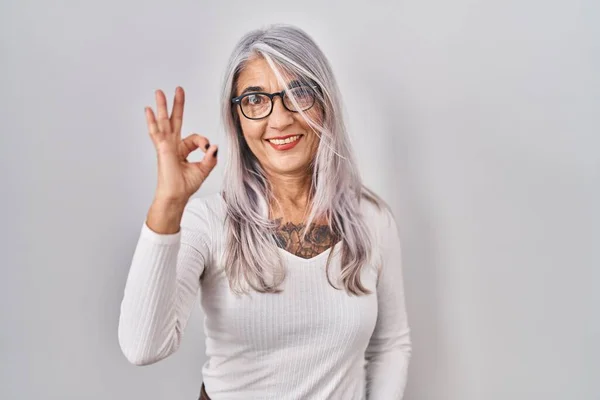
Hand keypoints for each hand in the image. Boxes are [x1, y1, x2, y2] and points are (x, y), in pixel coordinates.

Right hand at [145, 87, 217, 204]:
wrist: (176, 197)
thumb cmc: (185, 186)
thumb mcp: (203, 169)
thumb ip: (210, 158)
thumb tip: (215, 146)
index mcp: (182, 149)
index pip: (196, 138)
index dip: (204, 142)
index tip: (208, 150)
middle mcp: (173, 145)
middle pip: (175, 121)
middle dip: (177, 105)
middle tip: (179, 89)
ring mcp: (166, 146)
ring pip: (164, 122)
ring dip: (162, 107)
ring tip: (159, 92)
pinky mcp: (162, 150)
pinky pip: (156, 133)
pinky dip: (152, 121)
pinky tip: (148, 110)